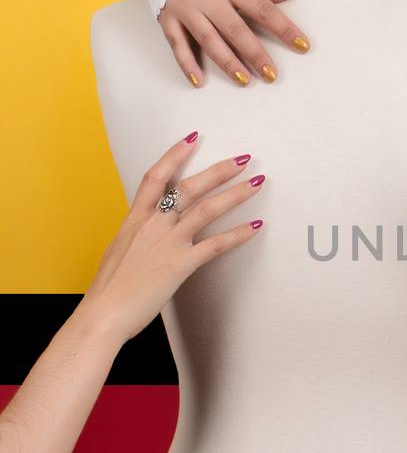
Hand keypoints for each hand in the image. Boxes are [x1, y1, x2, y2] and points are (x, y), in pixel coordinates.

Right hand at [78, 135, 266, 344]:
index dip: (174, 155)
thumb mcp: (118, 250)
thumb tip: (144, 230)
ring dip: (234, 194)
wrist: (103, 313)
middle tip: (242, 159)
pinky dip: (237, 234)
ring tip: (256, 183)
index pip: (156, 176)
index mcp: (134, 219)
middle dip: (218, 170)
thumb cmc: (108, 289)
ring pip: (206, 209)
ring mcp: (167, 243)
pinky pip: (215, 245)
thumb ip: (136, 234)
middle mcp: (152, 225)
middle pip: (188, 187)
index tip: (192, 139)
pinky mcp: (180, 265)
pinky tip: (255, 227)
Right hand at [159, 0, 311, 86]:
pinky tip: (198, 81)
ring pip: (208, 39)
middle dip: (255, 53)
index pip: (263, 9)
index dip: (284, 28)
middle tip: (271, 74)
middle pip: (235, 29)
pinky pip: (177, 44)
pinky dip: (187, 64)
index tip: (302, 45)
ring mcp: (186, 8)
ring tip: (244, 80)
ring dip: (227, 62)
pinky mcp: (168, 17)